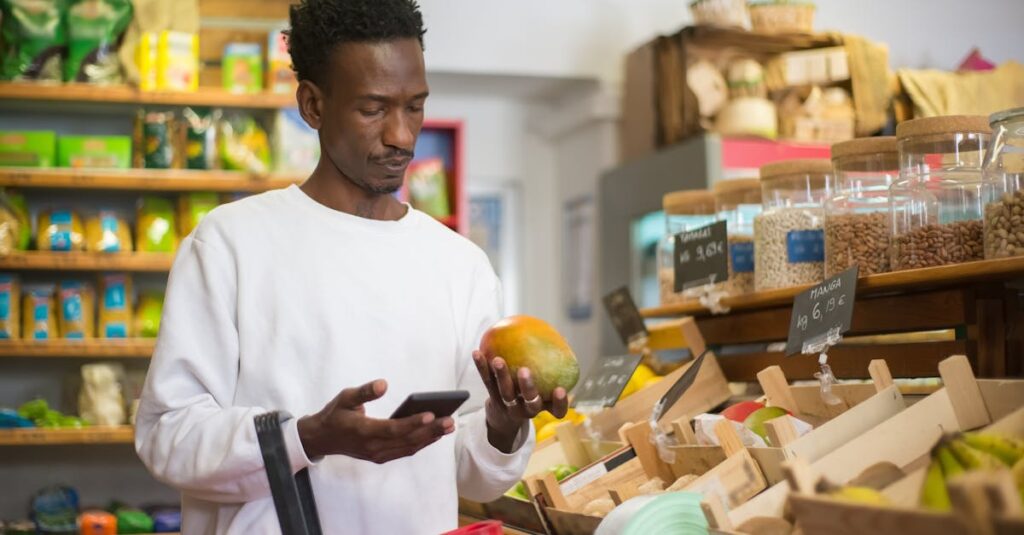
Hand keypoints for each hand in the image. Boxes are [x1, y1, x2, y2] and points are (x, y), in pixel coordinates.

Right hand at [297, 380, 453, 462]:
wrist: (322, 438)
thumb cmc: (335, 414)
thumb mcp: (345, 397)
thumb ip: (365, 392)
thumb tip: (384, 384)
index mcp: (363, 431)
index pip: (392, 429)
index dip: (413, 423)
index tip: (431, 414)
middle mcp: (372, 446)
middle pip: (406, 440)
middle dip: (430, 431)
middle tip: (450, 420)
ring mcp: (377, 454)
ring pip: (408, 447)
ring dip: (430, 438)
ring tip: (449, 426)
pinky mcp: (380, 457)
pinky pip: (404, 451)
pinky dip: (421, 444)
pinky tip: (435, 434)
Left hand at [472, 351, 568, 452]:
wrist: (504, 418)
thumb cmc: (531, 394)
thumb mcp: (544, 387)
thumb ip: (552, 366)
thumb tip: (562, 337)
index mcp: (544, 406)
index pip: (557, 410)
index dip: (560, 403)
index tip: (561, 390)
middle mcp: (527, 409)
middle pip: (529, 402)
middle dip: (527, 387)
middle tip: (524, 370)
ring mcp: (509, 406)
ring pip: (505, 392)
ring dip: (501, 375)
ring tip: (497, 360)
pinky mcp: (493, 399)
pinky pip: (488, 381)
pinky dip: (482, 367)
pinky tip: (477, 352)